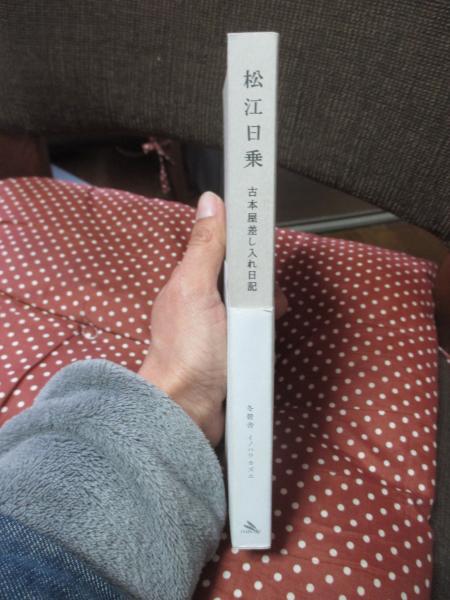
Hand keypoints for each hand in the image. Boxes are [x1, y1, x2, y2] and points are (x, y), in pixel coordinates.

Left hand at [138, 191, 287, 446]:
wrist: (186, 410)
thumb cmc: (189, 349)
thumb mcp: (196, 289)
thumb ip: (205, 247)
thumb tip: (210, 200)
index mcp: (189, 283)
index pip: (221, 249)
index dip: (244, 243)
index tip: (265, 244)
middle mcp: (200, 304)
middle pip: (239, 278)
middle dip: (260, 280)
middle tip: (274, 290)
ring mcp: (215, 331)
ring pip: (248, 306)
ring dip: (265, 307)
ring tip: (277, 313)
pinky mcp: (228, 354)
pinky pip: (251, 333)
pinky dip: (262, 332)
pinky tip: (269, 337)